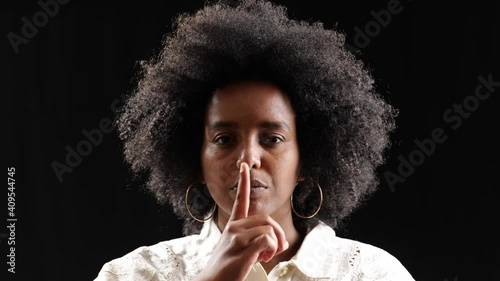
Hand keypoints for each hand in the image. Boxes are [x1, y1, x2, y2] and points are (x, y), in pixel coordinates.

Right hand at [195, 162, 288, 280]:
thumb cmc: (227, 270)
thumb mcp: (240, 251)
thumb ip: (257, 242)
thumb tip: (279, 242)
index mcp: (233, 227)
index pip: (240, 200)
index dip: (243, 181)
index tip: (244, 166)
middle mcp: (233, 228)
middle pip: (266, 219)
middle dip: (278, 233)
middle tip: (276, 249)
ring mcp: (236, 238)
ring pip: (268, 229)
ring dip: (274, 245)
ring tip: (265, 257)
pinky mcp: (242, 249)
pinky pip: (267, 239)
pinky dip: (271, 249)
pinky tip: (262, 258)